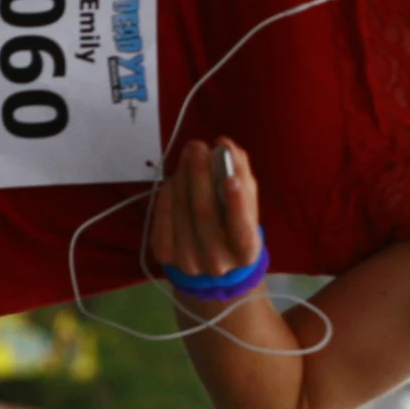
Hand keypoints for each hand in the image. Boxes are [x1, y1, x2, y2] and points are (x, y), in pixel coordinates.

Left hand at [149, 137, 263, 291]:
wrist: (211, 258)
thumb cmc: (234, 223)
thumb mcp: (247, 202)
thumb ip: (241, 174)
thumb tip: (226, 146)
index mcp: (245, 253)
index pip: (241, 231)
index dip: (236, 205)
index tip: (230, 178)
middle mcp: (216, 262)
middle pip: (204, 214)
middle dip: (200, 175)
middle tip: (198, 146)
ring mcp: (187, 261)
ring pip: (180, 211)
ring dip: (182, 178)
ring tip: (189, 156)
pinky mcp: (164, 254)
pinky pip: (163, 215)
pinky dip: (168, 191)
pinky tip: (175, 179)